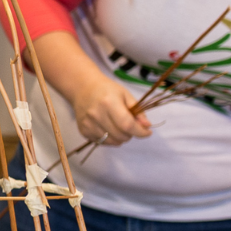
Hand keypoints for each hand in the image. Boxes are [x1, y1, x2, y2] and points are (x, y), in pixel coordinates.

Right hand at [28, 32, 150, 145]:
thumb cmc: (106, 90)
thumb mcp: (125, 95)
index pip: (127, 125)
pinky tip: (108, 128)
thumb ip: (138, 111)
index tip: (147, 132)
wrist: (83, 88)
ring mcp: (89, 125)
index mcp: (109, 103)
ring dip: (121, 137)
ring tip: (119, 127)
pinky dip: (110, 138)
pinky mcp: (84, 131)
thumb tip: (146, 126)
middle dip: (131, 134)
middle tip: (130, 125)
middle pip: (121, 135)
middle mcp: (97, 115)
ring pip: (113, 142)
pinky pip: (103, 143)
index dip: (140, 132)